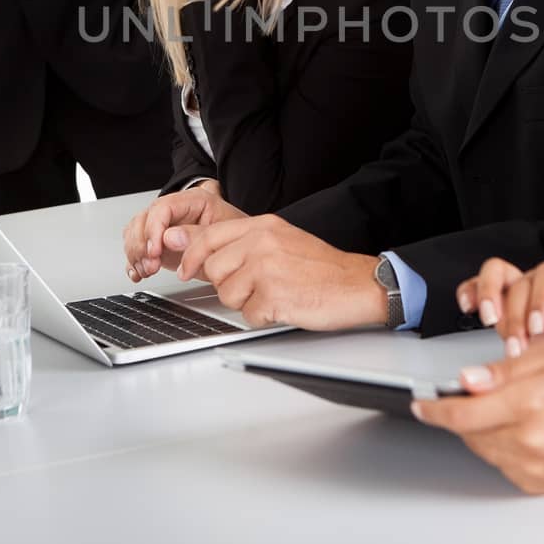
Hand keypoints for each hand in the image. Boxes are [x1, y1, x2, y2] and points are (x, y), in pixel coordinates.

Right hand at [123, 180, 242, 280]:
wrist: (240, 247)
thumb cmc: (235, 236)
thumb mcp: (223, 234)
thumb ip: (196, 235)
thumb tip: (168, 238)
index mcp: (192, 200)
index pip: (162, 208)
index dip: (154, 229)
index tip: (155, 251)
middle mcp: (174, 210)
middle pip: (143, 220)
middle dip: (142, 245)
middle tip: (152, 265)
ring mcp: (165, 226)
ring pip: (135, 232)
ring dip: (136, 254)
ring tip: (147, 270)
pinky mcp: (159, 243)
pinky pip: (137, 246)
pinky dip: (134, 261)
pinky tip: (138, 272)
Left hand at [169, 215, 384, 329]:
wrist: (357, 284)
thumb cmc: (322, 266)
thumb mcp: (282, 239)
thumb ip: (243, 241)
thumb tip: (198, 247)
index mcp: (263, 226)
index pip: (209, 237)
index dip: (191, 256)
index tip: (186, 269)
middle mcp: (261, 244)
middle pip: (213, 269)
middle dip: (226, 284)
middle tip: (252, 287)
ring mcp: (266, 270)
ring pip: (226, 295)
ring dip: (245, 303)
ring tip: (273, 295)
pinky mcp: (273, 297)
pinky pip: (248, 315)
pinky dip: (263, 317)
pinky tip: (283, 306)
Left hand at [411, 338, 543, 492]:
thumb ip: (501, 370)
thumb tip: (465, 380)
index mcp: (529, 403)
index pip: (463, 413)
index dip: (435, 409)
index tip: (421, 403)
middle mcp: (529, 440)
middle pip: (468, 432)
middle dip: (461, 413)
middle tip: (469, 397)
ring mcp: (532, 466)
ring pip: (480, 447)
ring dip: (479, 428)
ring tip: (503, 408)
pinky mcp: (535, 483)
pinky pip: (499, 463)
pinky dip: (497, 445)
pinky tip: (515, 428)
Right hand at [457, 255, 543, 357]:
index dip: (541, 298)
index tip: (539, 326)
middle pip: (521, 282)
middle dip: (515, 316)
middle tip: (519, 345)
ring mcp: (524, 288)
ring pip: (496, 274)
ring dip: (488, 299)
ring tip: (490, 324)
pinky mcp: (507, 303)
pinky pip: (480, 285)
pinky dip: (471, 291)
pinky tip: (468, 307)